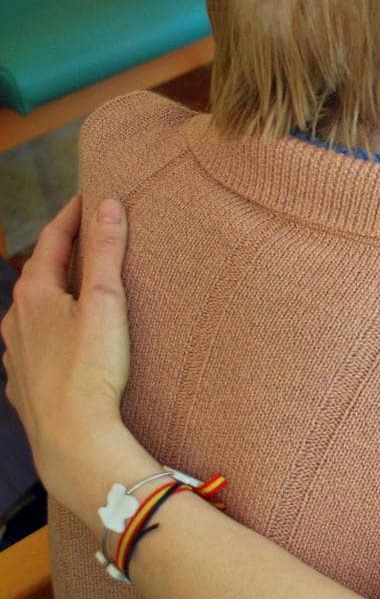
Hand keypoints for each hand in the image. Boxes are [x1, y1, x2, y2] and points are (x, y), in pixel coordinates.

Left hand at [2, 197, 157, 531]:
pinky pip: (34, 345)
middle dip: (63, 255)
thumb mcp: (107, 302)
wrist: (71, 437)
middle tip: (88, 240)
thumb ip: (107, 252)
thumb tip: (107, 205)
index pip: (53, 240)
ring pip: (33, 312)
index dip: (72, 216)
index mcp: (35, 294)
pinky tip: (65, 341)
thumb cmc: (91, 368)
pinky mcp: (23, 382)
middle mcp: (16, 319)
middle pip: (40, 274)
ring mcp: (15, 353)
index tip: (89, 199)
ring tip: (78, 290)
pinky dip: (50, 331)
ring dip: (54, 295)